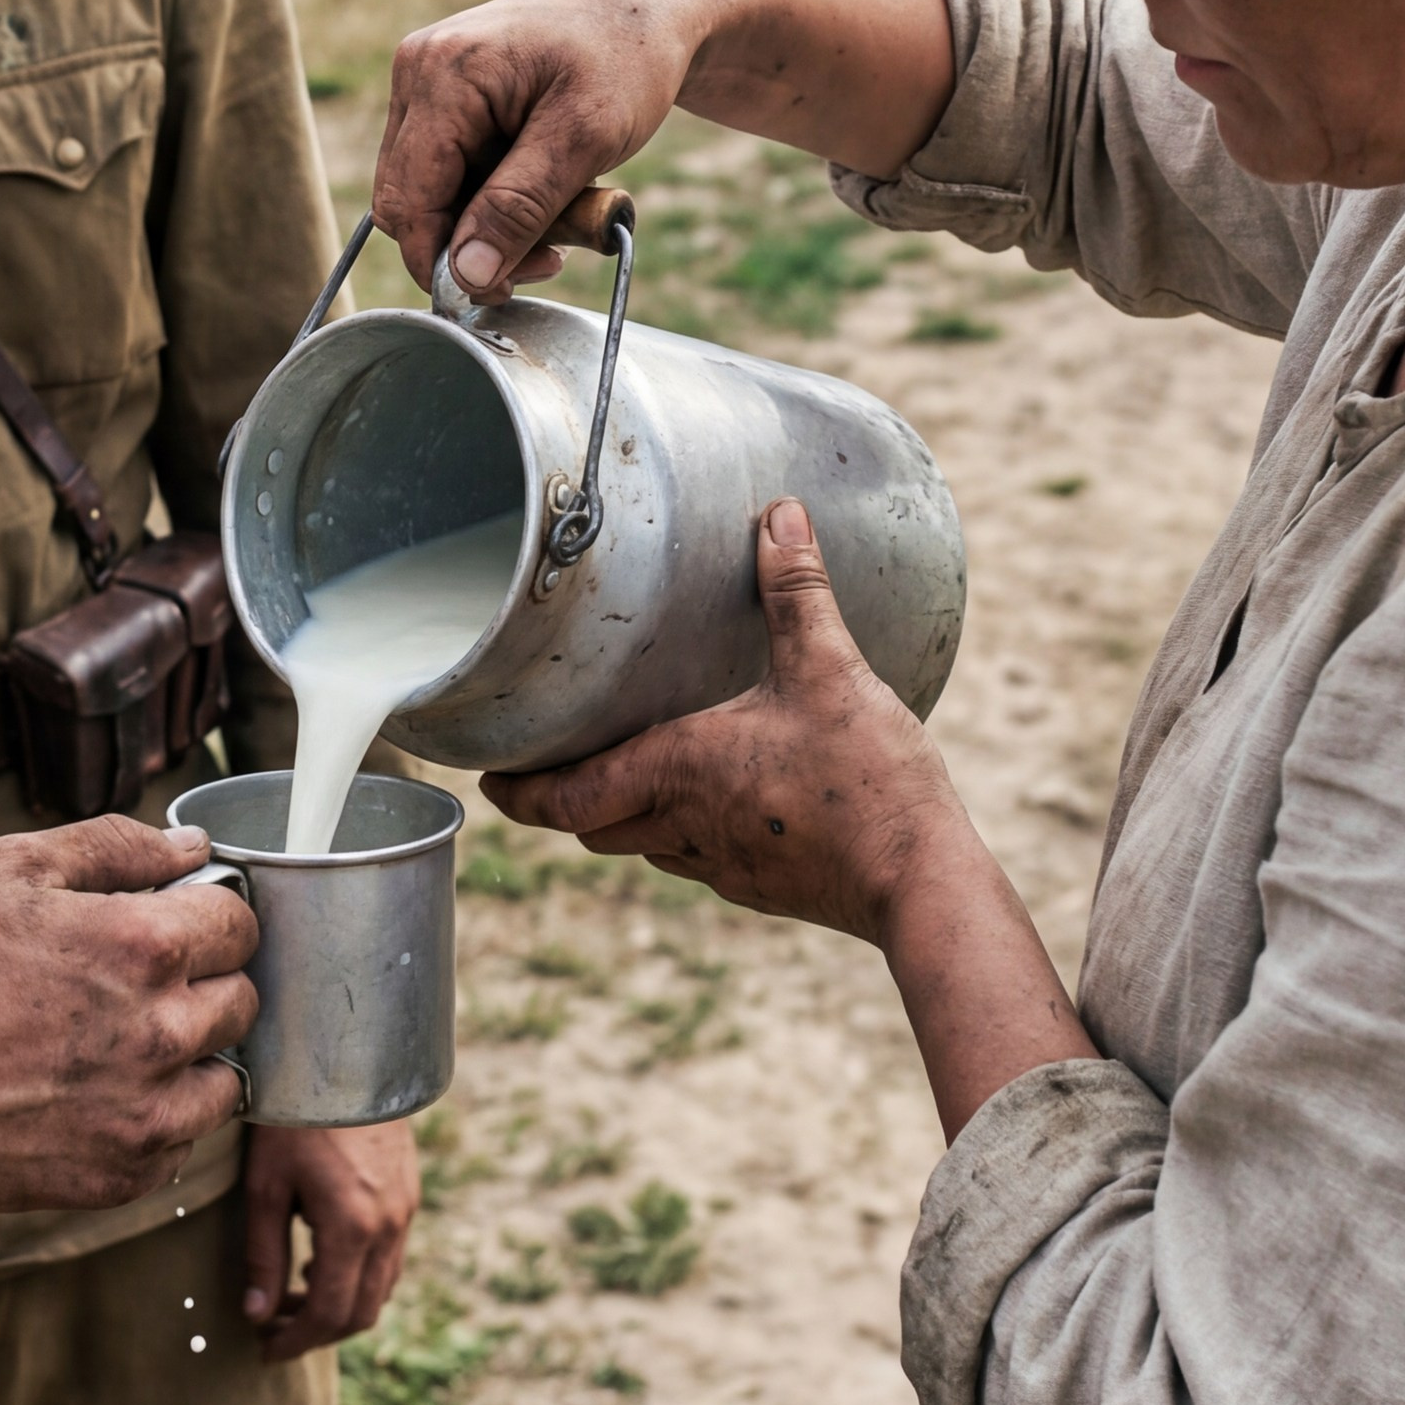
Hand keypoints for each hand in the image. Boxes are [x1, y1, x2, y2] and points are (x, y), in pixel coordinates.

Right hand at [0, 814, 260, 1210]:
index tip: (174, 927)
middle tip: (136, 987)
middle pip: (243, 1001)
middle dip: (203, 984)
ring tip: (121, 1047)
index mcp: (145, 945)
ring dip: (191, 1059)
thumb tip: (194, 846)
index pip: (241, 924)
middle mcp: (163, 1031)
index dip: (208, 917)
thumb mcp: (12, 869)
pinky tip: (97, 1096)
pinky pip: (182, 1142)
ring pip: (226, 1080)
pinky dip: (155, 1119)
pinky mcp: (124, 1174)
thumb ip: (115, 846)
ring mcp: (148, 1112)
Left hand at [241, 1119, 419, 1360]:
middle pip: (362, 1311)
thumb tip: (256, 1313)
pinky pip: (389, 1259)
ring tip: (292, 1297)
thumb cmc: (296, 1117)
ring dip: (340, 1306)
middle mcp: (389, 1226)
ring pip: (381, 1288)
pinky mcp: (409, 1196)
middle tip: (274, 1331)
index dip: (296, 1341)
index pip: (330, 1314)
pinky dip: (358, 1277)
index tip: (265, 1350)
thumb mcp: (266, 1186)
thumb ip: (262, 1254)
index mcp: (352, 1227)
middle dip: (318, 1331)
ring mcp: (406, 1211)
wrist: (348, 1059)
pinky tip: (321, 1261)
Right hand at [374, 0, 716, 299]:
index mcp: (443, 75)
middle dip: (472, 243)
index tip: (501, 293)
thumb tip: (465, 275)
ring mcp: (425, 79)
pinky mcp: (443, 93)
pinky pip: (447, 169)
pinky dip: (492, 194)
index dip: (442, 260)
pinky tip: (543, 187)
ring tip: (561, 212)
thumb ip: (519, 208)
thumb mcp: (584, 138)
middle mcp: (417, 71)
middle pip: (409, 200)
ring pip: (428, 191)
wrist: (649, 6)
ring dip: (489, 221)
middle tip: (551, 254)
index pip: (408, 200)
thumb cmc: (626, 57)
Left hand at [488, 498, 956, 937]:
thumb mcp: (829, 671)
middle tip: (541, 768)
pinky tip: (709, 807)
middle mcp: (683, 826)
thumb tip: (780, 516)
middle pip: (588, 826)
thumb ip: (796, 592)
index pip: (562, 797)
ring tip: (617, 775)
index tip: (486, 777)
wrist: (918, 882)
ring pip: (639, 846)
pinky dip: (677, 835)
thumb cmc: (866, 782)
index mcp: (677, 770)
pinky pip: (694, 862)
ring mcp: (720, 866)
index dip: (515, 791)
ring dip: (617, 817)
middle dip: (558, 800)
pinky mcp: (758, 888)